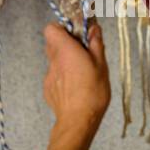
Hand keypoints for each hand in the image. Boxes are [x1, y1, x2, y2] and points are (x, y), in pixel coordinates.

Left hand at [42, 23, 109, 141]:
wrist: (77, 121)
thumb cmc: (92, 92)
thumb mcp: (101, 65)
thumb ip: (96, 44)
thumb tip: (94, 28)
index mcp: (65, 50)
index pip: (51, 28)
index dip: (62, 28)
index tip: (77, 34)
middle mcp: (53, 60)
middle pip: (52, 43)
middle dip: (65, 44)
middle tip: (82, 52)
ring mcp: (48, 76)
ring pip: (54, 60)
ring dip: (64, 61)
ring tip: (81, 72)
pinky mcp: (48, 89)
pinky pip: (54, 76)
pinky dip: (62, 76)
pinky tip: (75, 87)